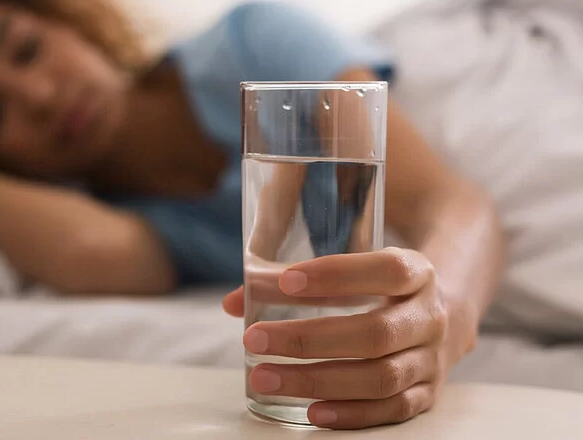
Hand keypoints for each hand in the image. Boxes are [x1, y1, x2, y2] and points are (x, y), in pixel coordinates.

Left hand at [224, 247, 475, 429]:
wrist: (445, 312)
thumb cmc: (379, 283)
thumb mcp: (354, 264)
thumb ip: (294, 277)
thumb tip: (234, 303)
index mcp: (417, 271)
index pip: (386, 270)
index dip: (338, 275)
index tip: (287, 281)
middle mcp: (430, 316)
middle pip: (375, 333)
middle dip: (308, 339)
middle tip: (254, 339)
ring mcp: (431, 360)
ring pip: (380, 377)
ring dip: (317, 380)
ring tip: (264, 378)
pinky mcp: (426, 394)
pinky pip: (391, 410)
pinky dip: (350, 414)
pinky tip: (309, 411)